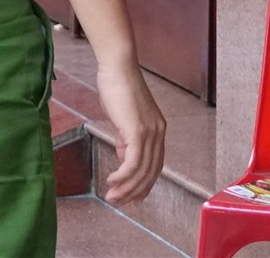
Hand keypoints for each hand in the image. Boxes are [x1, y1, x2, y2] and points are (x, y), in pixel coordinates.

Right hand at [96, 62, 165, 203]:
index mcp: (157, 130)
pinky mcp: (138, 131)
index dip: (145, 184)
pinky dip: (123, 175)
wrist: (117, 68)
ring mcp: (150, 132)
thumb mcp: (124, 119)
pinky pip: (132, 162)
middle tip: (118, 202)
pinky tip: (112, 180)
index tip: (133, 198)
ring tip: (112, 196)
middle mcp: (158, 133)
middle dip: (134, 191)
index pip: (155, 165)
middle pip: (150, 172)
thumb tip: (122, 158)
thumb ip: (125, 139)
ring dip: (126, 187)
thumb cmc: (117, 89)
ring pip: (141, 170)